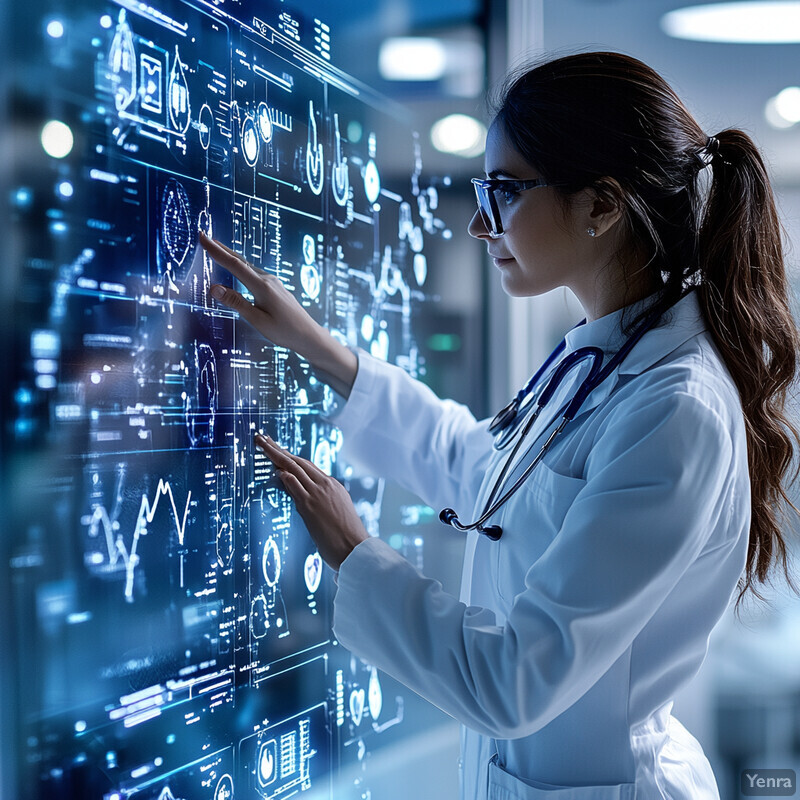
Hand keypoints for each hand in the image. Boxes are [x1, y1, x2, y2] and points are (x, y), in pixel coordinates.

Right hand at [199, 230, 321, 353]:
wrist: (309, 335)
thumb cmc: (285, 331)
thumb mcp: (257, 320)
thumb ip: (236, 302)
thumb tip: (214, 288)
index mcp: (262, 287)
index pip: (234, 264)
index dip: (216, 251)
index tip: (203, 237)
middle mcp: (268, 280)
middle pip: (240, 261)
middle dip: (221, 249)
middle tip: (205, 237)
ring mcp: (274, 282)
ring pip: (248, 266)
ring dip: (231, 256)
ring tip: (218, 248)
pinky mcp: (276, 287)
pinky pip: (255, 273)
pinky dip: (242, 267)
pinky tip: (239, 268)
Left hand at [254, 433, 368, 570]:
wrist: (355, 548)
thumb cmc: (346, 536)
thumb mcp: (336, 512)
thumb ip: (320, 501)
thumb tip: (300, 498)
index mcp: (333, 486)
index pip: (307, 466)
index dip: (290, 456)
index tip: (278, 450)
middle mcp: (326, 485)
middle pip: (298, 461)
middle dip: (279, 449)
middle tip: (264, 439)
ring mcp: (317, 494)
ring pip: (294, 468)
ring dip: (276, 455)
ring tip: (263, 445)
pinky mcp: (310, 505)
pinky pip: (295, 485)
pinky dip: (285, 475)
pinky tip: (275, 469)